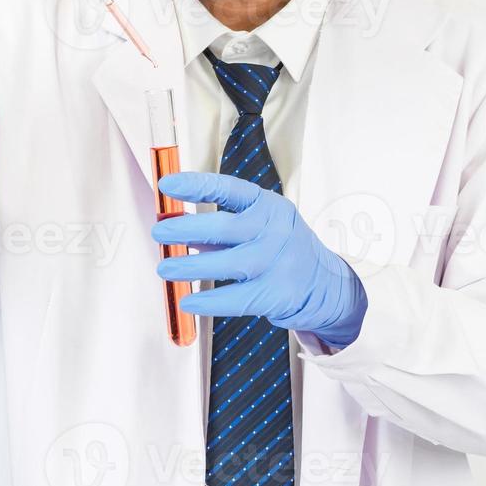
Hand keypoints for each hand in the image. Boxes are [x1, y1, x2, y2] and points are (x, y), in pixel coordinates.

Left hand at [152, 172, 368, 348]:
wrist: (326, 285)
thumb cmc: (283, 250)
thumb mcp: (260, 228)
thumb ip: (221, 229)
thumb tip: (177, 227)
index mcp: (268, 206)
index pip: (228, 189)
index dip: (196, 185)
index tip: (167, 184)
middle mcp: (274, 230)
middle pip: (225, 227)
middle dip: (187, 228)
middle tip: (160, 232)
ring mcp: (276, 262)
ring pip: (227, 264)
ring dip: (190, 266)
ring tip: (165, 267)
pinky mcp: (276, 294)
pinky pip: (235, 298)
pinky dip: (208, 300)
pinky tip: (188, 300)